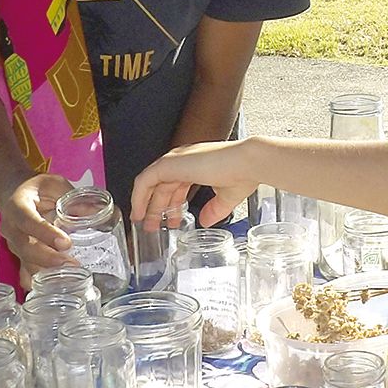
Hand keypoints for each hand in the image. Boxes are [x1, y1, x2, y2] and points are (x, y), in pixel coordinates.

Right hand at [0, 173, 74, 278]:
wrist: (13, 193)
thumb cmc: (36, 189)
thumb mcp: (54, 184)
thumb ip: (73, 196)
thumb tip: (97, 211)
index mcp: (17, 206)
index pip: (28, 221)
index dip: (45, 233)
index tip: (66, 243)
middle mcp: (11, 228)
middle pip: (25, 248)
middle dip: (49, 259)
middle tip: (73, 264)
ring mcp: (13, 244)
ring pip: (25, 263)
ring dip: (47, 273)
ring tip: (71, 278)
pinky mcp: (19, 256)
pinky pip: (26, 273)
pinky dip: (40, 282)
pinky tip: (57, 287)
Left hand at [133, 141, 257, 227]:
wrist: (248, 163)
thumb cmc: (243, 174)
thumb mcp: (226, 197)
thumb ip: (214, 209)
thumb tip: (205, 221)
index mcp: (196, 165)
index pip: (176, 185)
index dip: (171, 204)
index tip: (169, 220)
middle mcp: (183, 160)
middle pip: (162, 186)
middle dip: (156, 207)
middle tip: (152, 226)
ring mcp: (175, 161)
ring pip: (150, 182)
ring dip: (144, 203)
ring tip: (142, 222)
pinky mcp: (169, 164)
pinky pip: (144, 181)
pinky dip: (139, 196)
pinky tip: (139, 212)